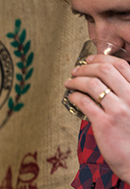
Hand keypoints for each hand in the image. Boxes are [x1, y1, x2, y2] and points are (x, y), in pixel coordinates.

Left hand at [64, 53, 129, 181]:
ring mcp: (118, 110)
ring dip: (77, 80)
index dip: (102, 59)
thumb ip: (125, 93)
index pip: (122, 65)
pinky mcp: (104, 123)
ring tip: (69, 83)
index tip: (89, 60)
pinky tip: (71, 97)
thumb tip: (103, 80)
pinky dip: (75, 96)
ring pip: (93, 84)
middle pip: (105, 71)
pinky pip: (85, 103)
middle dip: (86, 67)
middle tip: (75, 70)